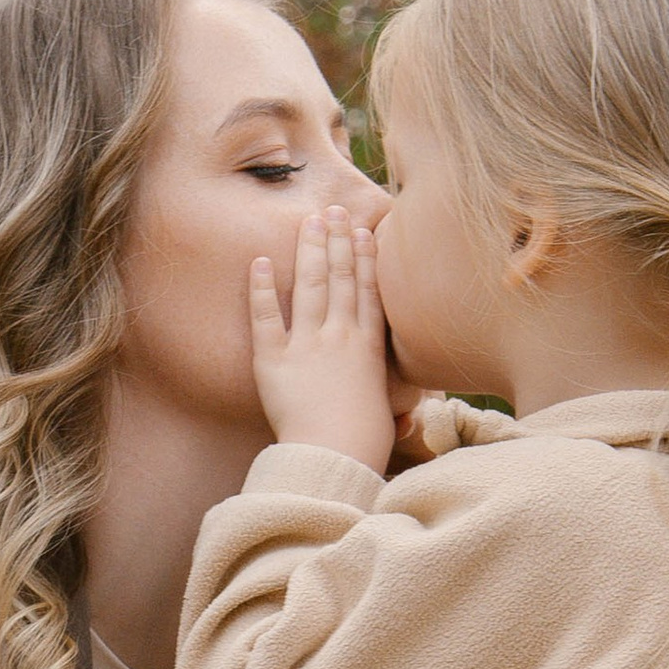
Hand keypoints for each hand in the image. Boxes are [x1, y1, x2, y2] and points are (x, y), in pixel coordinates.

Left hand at [250, 204, 395, 471]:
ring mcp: (306, 345)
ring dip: (310, 250)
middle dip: (338, 241)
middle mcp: (340, 337)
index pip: (368, 292)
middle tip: (334, 210)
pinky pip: (265, 317)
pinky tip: (260, 262)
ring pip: (310, 286)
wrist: (334, 457)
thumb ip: (393, 406)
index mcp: (369, 348)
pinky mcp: (273, 361)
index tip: (363, 231)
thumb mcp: (388, 417)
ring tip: (309, 221)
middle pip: (341, 278)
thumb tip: (408, 419)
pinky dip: (261, 288)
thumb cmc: (364, 446)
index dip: (365, 258)